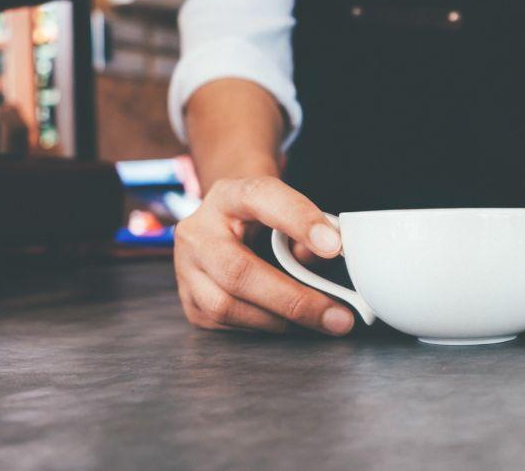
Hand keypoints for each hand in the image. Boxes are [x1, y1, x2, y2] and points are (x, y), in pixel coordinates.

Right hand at [173, 176, 354, 335]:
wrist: (228, 227)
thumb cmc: (266, 222)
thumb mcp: (287, 212)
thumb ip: (308, 231)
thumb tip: (328, 256)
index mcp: (229, 196)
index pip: (262, 198)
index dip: (299, 220)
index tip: (334, 246)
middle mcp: (199, 231)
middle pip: (239, 271)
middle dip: (294, 299)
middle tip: (338, 317)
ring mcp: (186, 268)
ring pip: (226, 306)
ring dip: (280, 320)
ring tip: (319, 321)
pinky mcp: (188, 300)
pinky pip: (223, 324)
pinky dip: (262, 327)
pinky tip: (288, 322)